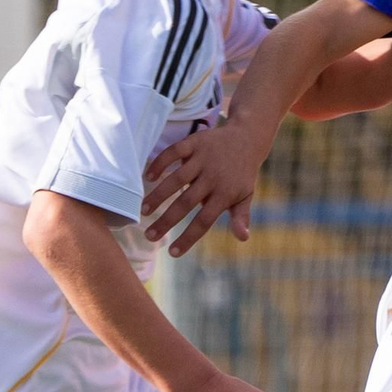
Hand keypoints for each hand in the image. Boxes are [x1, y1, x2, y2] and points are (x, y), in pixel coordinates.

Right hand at [142, 121, 262, 256]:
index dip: (188, 237)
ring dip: (158, 195)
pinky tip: (148, 177)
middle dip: (166, 221)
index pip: (204, 221)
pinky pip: (173, 152)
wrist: (248, 137)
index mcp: (225, 194)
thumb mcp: (246, 196)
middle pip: (185, 202)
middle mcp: (212, 177)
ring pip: (176, 179)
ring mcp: (202, 159)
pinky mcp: (195, 142)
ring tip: (143, 210)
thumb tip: (243, 238)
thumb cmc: (242, 173)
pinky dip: (159, 163)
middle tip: (148, 236)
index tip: (173, 253)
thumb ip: (241, 216)